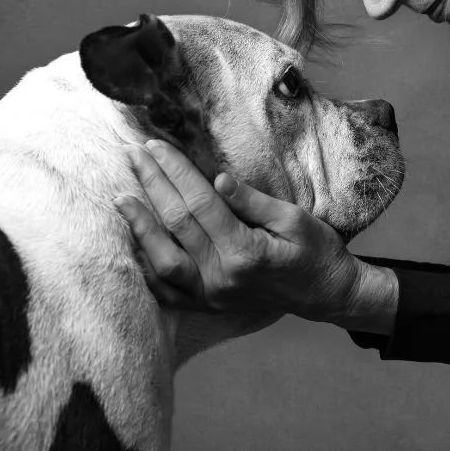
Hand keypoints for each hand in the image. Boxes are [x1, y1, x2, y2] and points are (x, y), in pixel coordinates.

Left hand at [114, 139, 375, 325]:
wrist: (327, 294)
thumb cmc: (317, 252)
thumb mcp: (294, 219)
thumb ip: (252, 201)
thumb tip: (217, 178)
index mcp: (246, 252)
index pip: (200, 203)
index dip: (175, 171)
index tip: (156, 145)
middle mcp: (222, 277)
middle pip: (177, 224)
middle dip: (152, 185)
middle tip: (133, 154)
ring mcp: (212, 296)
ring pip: (163, 261)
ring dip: (140, 227)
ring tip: (122, 198)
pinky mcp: (209, 305)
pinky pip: (168, 292)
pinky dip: (148, 268)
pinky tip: (135, 243)